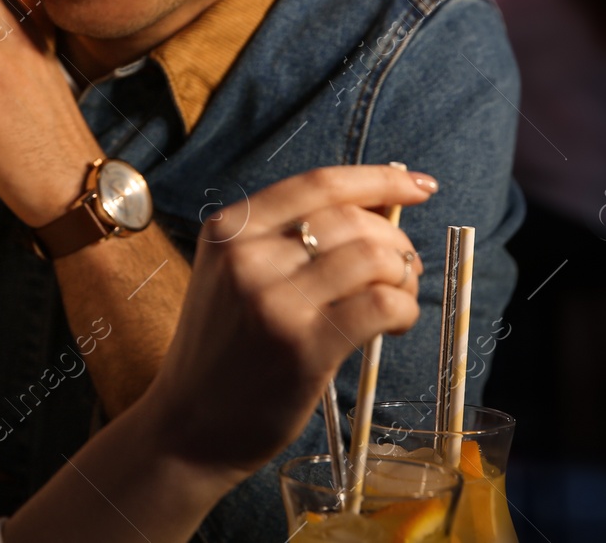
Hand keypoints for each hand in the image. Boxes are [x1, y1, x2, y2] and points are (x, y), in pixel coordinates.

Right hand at [138, 165, 436, 482]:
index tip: (418, 185)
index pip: (319, 183)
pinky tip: (396, 324)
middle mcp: (246, 256)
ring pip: (373, 258)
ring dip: (403, 276)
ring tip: (398, 299)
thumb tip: (379, 205)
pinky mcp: (302, 347)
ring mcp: (273, 301)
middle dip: (395, 241)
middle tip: (405, 269)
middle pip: (353, 220)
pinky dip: (404, 309)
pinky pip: (381, 305)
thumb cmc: (223, 350)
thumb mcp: (234, 275)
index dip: (379, 179)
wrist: (187, 426)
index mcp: (229, 228)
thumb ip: (288, 239)